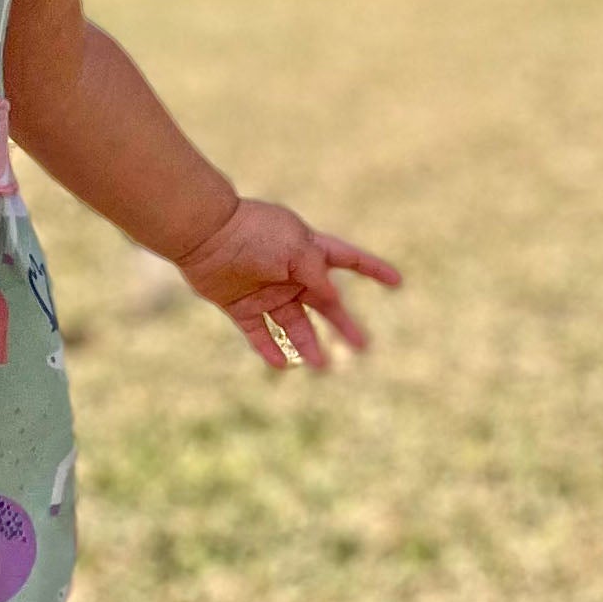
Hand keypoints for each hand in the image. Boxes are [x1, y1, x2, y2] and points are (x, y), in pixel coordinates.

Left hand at [176, 198, 402, 370]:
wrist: (205, 235)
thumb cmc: (254, 235)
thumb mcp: (296, 250)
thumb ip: (318, 275)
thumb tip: (333, 299)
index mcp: (308, 250)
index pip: (349, 260)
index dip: (374, 270)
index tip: (397, 282)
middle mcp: (289, 273)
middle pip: (324, 303)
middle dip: (344, 325)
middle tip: (363, 346)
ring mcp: (265, 291)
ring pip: (293, 324)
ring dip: (309, 344)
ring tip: (321, 366)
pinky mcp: (240, 306)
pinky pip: (259, 334)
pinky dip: (269, 350)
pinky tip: (281, 364)